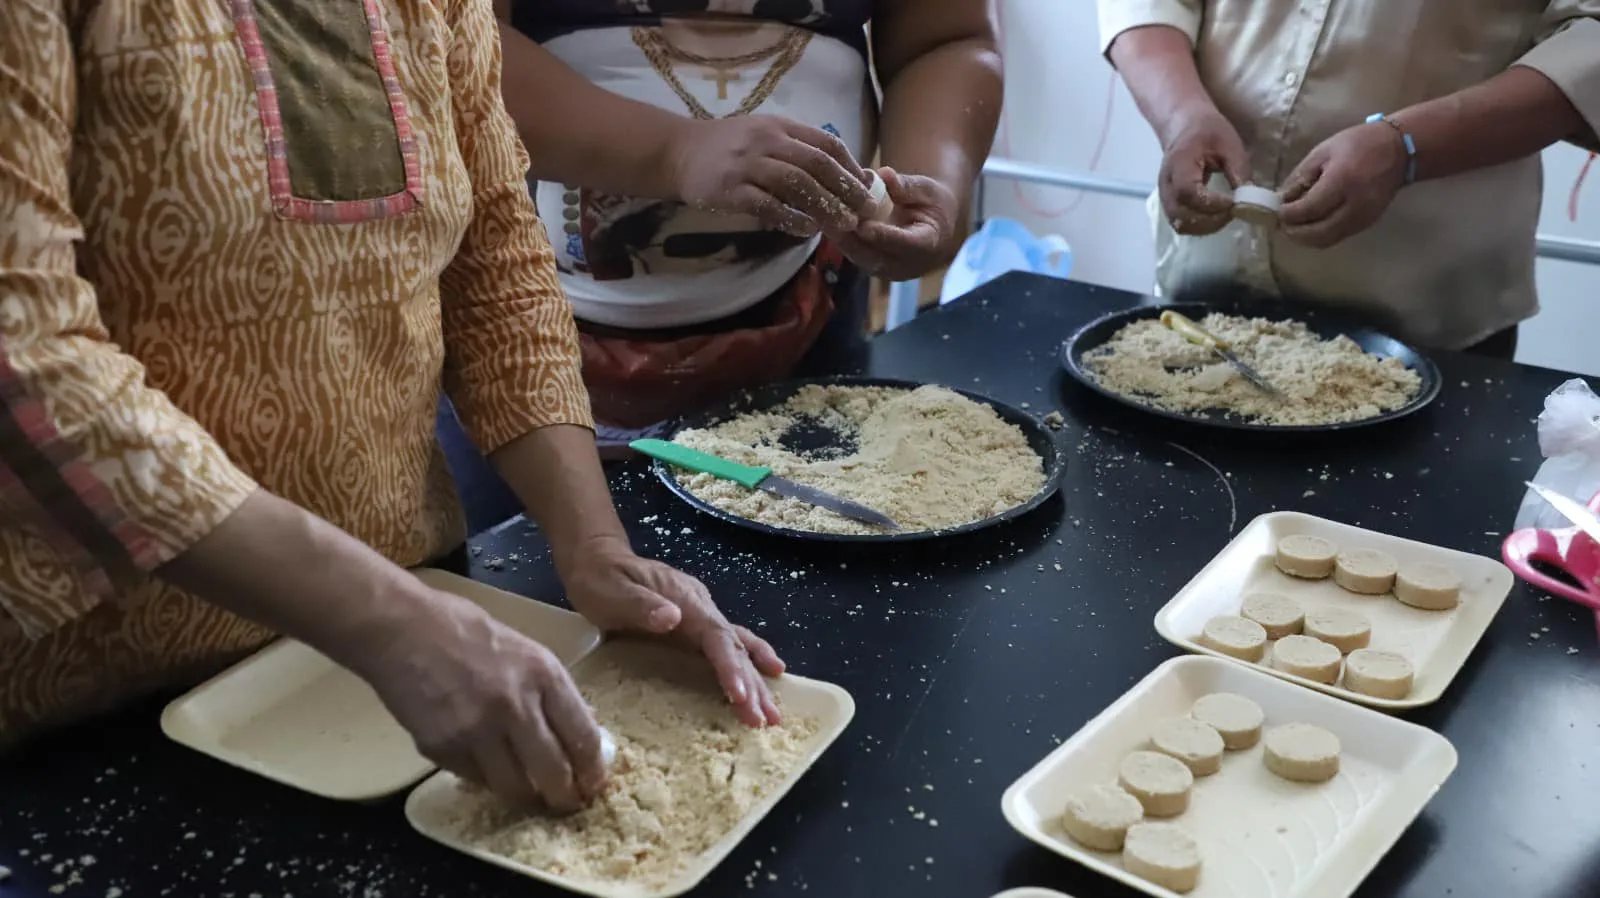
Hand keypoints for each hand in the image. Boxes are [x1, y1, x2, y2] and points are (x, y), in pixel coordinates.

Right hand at [358, 591, 606, 811]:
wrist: (400, 629)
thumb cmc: (464, 630)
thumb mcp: (524, 650)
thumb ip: (549, 691)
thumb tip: (574, 731)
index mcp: (543, 675)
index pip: (582, 736)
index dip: (592, 769)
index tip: (593, 783)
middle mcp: (515, 706)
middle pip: (553, 772)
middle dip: (564, 797)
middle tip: (565, 804)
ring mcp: (477, 731)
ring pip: (513, 787)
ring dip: (525, 797)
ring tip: (529, 795)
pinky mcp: (442, 748)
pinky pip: (475, 779)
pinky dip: (486, 780)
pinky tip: (488, 768)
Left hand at [560, 538, 784, 726]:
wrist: (598, 560)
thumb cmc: (601, 578)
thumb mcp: (613, 590)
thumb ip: (642, 604)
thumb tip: (673, 618)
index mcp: (686, 600)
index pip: (716, 636)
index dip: (730, 665)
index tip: (740, 695)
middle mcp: (701, 608)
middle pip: (734, 646)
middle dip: (752, 683)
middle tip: (766, 719)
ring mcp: (699, 617)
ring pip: (737, 649)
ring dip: (756, 680)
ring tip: (774, 713)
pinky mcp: (693, 628)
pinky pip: (727, 647)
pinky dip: (749, 664)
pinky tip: (769, 675)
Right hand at [667, 115, 872, 236]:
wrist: (679, 152)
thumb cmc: (729, 147)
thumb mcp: (765, 134)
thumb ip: (797, 149)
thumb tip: (841, 174)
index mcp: (780, 126)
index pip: (826, 144)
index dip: (851, 167)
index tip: (868, 188)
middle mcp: (767, 141)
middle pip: (817, 164)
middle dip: (846, 188)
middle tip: (865, 210)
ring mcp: (748, 165)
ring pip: (796, 184)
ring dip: (825, 205)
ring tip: (844, 224)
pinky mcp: (731, 189)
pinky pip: (767, 205)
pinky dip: (791, 218)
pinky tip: (808, 230)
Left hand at [834, 167, 961, 280]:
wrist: (933, 223)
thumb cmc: (931, 202)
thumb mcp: (926, 189)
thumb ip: (906, 185)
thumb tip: (884, 174)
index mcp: (929, 244)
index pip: (906, 245)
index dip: (884, 237)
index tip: (864, 226)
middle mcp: (909, 264)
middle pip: (877, 258)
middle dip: (853, 240)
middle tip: (831, 220)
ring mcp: (889, 270)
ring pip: (862, 259)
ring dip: (842, 241)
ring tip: (822, 219)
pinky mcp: (874, 267)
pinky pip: (855, 255)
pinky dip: (841, 240)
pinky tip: (825, 222)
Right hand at [1158, 111, 1249, 235]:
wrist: (1184, 126)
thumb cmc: (1207, 131)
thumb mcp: (1229, 144)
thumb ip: (1239, 171)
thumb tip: (1251, 200)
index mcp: (1179, 163)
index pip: (1188, 192)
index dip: (1212, 204)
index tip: (1235, 202)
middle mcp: (1166, 184)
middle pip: (1181, 216)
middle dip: (1211, 220)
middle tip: (1234, 211)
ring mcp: (1165, 196)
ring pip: (1181, 224)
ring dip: (1206, 226)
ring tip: (1227, 214)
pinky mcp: (1171, 203)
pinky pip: (1182, 223)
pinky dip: (1201, 226)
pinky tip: (1217, 216)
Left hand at [1278, 122, 1408, 247]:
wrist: (1400, 150)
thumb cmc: (1359, 144)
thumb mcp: (1324, 151)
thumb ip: (1301, 176)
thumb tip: (1282, 199)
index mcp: (1341, 181)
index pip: (1308, 209)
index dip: (1288, 215)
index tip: (1277, 211)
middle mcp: (1354, 204)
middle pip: (1317, 232)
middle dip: (1294, 232)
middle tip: (1282, 224)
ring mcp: (1363, 217)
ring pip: (1327, 240)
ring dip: (1306, 238)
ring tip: (1294, 227)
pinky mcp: (1368, 223)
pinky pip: (1339, 236)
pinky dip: (1321, 236)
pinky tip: (1311, 226)